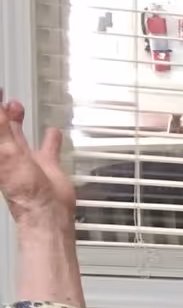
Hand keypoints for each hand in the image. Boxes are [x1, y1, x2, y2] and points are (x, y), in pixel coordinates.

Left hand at [0, 93, 75, 230]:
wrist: (48, 211)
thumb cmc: (23, 188)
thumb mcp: (7, 151)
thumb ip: (2, 127)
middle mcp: (7, 153)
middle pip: (0, 126)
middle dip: (0, 110)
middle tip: (3, 97)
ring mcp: (26, 159)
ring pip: (17, 133)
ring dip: (16, 119)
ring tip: (17, 106)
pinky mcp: (46, 166)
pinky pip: (47, 148)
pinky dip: (50, 139)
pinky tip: (52, 132)